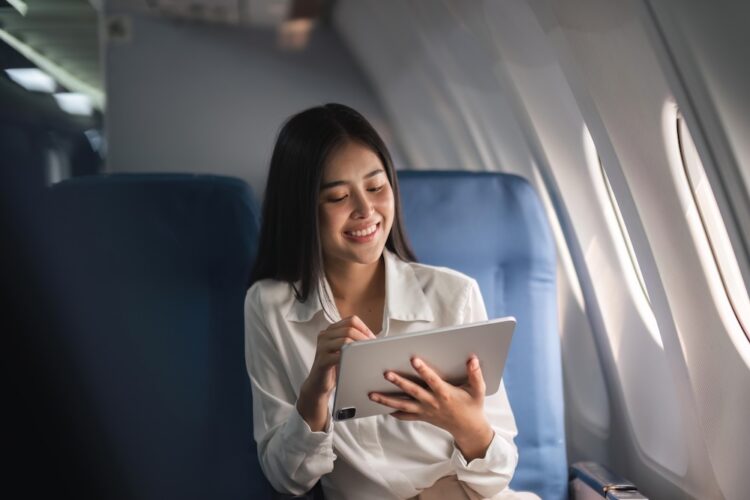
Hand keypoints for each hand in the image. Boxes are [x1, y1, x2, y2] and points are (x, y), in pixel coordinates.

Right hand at [297, 315, 374, 430]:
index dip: (365, 327)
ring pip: (345, 339)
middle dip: (364, 337)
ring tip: (368, 354)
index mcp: (331, 330)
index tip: (373, 338)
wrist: (319, 383)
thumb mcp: (343, 349)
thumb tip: (374, 338)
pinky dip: (352, 358)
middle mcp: (325, 335)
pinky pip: (339, 355)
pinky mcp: (322, 360)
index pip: (351, 320)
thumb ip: (353, 340)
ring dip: (360, 346)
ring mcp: (322, 347)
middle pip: (349, 329)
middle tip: (373, 347)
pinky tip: (358, 362)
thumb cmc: (334, 366)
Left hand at [369, 355, 493, 460]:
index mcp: (445, 394)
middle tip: (386, 373)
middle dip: (399, 382)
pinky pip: (406, 415)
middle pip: (412, 391)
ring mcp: (426, 411)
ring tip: (372, 394)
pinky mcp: (422, 416)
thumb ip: (475, 374)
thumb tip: (472, 359)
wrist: (468, 429)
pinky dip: (395, 412)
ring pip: (403, 405)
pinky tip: (383, 408)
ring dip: (387, 400)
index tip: (413, 359)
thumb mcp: (478, 390)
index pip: (432, 380)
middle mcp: (433, 402)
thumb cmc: (472, 406)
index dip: (423, 370)